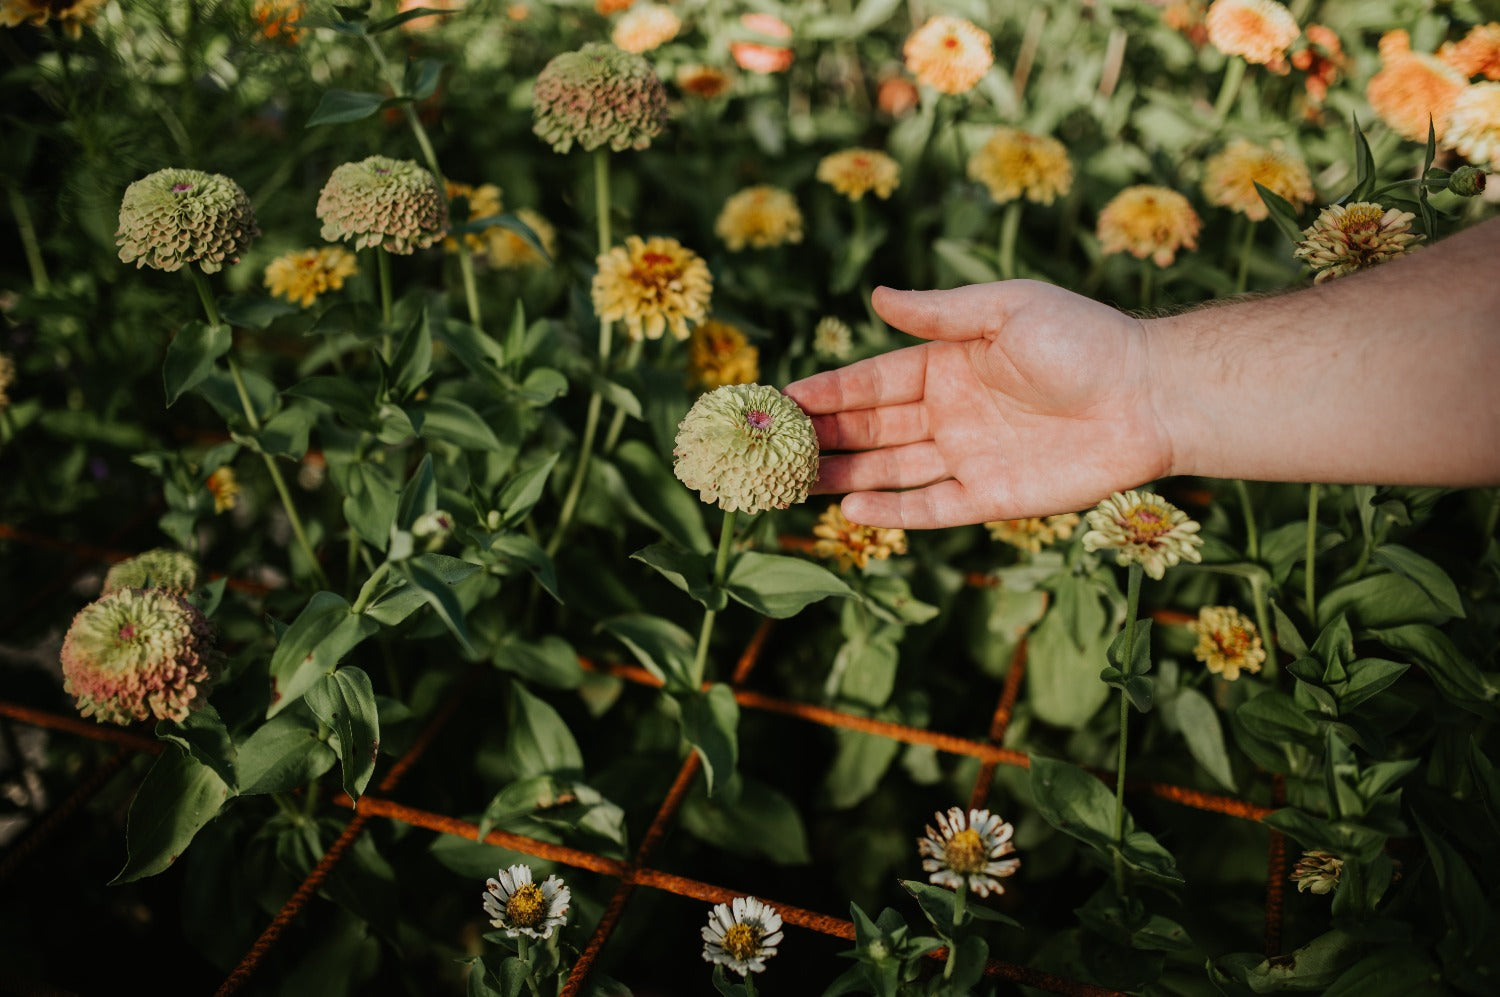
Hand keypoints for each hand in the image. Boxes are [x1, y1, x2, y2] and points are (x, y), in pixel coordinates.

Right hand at [783, 280, 1172, 528]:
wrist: (1152, 396)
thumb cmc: (1085, 341)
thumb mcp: (1007, 310)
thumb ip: (940, 312)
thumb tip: (876, 297)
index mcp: (949, 363)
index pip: (872, 382)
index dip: (827, 391)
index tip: (780, 398)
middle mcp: (951, 412)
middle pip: (871, 429)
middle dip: (821, 437)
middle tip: (769, 447)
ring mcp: (969, 457)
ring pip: (890, 470)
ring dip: (841, 475)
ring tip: (791, 483)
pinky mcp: (992, 498)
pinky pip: (931, 508)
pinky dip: (892, 512)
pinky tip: (851, 508)